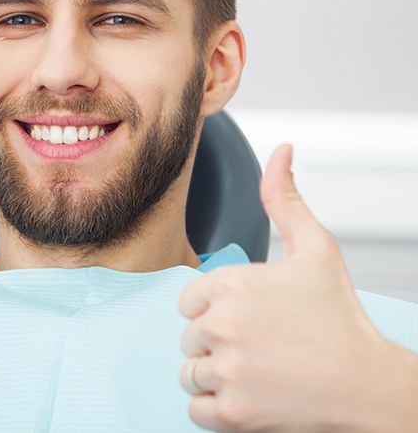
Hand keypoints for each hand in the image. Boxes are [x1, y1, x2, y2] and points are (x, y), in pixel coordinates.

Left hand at [179, 144, 417, 431]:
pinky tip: (250, 394)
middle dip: (215, 341)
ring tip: (256, 369)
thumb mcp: (315, 247)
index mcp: (230, 283)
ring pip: (191, 371)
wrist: (367, 385)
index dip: (215, 309)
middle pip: (189, 336)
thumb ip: (284, 198)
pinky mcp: (232, 413)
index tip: (247, 316)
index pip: (188, 300)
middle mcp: (221, 324)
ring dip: (215, 373)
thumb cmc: (339, 317)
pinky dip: (216, 406)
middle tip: (258, 344)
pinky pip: (196, 408)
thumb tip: (281, 150)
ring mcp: (226, 370)